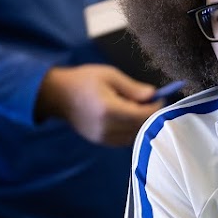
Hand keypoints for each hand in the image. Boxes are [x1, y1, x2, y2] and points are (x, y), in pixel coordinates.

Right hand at [36, 64, 161, 145]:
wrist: (57, 95)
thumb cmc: (83, 80)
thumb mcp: (109, 76)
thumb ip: (132, 88)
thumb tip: (153, 95)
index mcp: (109, 110)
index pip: (142, 115)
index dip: (155, 107)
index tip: (160, 97)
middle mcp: (107, 128)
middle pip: (140, 127)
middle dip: (149, 115)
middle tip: (151, 101)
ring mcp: (103, 137)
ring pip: (134, 136)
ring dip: (140, 124)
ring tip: (136, 108)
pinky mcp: (100, 142)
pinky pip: (124, 140)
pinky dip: (131, 130)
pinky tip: (127, 117)